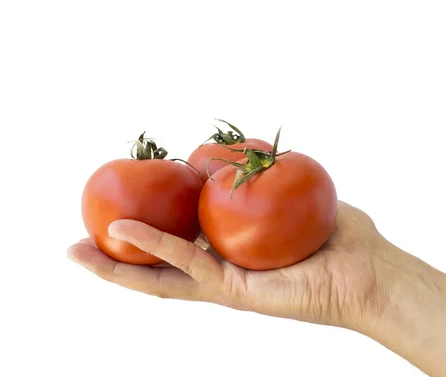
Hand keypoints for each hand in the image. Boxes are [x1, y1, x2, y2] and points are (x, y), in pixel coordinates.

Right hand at [67, 201, 388, 329]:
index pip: (178, 241)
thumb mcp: (289, 190)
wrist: (369, 270)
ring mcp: (224, 286)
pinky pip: (186, 266)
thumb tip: (234, 151)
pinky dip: (153, 247)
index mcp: (230, 252)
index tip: (117, 209)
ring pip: (160, 275)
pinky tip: (122, 232)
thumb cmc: (336, 234)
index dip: (145, 231)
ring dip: (116, 263)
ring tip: (76, 251)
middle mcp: (221, 271)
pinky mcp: (233, 294)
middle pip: (158, 266)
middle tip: (78, 242)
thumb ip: (259, 173)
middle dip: (116, 257)